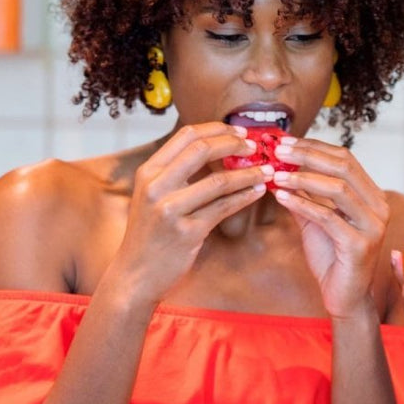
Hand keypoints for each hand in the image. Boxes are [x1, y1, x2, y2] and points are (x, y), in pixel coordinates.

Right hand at [109, 123, 268, 303]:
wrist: (135, 275)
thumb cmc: (150, 235)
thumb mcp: (153, 196)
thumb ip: (176, 173)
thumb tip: (214, 148)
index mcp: (148, 172)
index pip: (186, 136)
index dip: (217, 129)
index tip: (239, 131)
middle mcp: (156, 186)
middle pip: (202, 150)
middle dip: (234, 144)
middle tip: (256, 147)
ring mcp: (170, 209)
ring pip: (218, 180)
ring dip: (249, 173)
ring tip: (268, 170)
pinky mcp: (187, 232)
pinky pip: (223, 208)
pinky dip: (245, 196)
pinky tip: (258, 191)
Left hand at [270, 137, 389, 320]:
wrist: (344, 297)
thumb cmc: (332, 258)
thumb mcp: (314, 219)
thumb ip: (303, 194)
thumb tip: (278, 167)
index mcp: (372, 196)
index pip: (345, 158)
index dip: (314, 147)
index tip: (285, 142)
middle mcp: (379, 207)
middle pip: (344, 167)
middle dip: (308, 156)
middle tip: (278, 151)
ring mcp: (373, 226)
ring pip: (338, 189)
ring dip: (302, 178)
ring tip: (275, 175)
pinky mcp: (360, 245)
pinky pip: (328, 217)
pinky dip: (302, 204)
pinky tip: (281, 197)